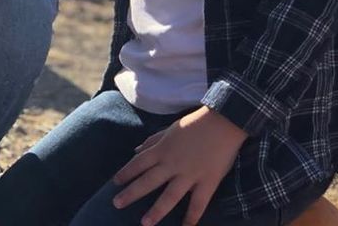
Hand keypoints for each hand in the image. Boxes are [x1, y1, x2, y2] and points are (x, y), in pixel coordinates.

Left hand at [112, 106, 247, 224]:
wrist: (223, 123)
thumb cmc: (194, 124)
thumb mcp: (170, 129)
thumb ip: (153, 141)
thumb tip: (136, 150)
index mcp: (163, 149)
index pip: (139, 163)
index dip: (126, 173)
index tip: (114, 183)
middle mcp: (172, 163)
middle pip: (148, 181)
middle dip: (131, 193)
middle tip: (116, 204)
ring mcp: (189, 174)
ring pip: (169, 196)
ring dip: (156, 211)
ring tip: (144, 223)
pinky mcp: (207, 182)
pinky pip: (198, 204)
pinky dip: (192, 217)